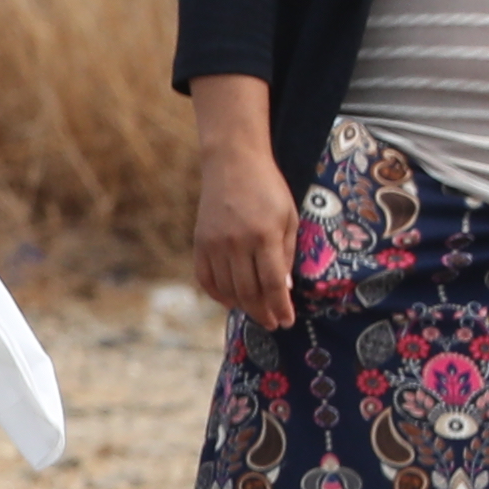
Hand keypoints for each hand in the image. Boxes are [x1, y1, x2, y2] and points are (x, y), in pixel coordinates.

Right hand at [194, 134, 302, 330]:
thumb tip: (283, 288)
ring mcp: (214, 243)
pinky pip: (205, 278)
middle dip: (262, 312)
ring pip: (226, 288)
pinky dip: (217, 294)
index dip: (280, 307)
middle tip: (272, 324)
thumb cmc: (268, 189)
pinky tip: (230, 300)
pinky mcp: (199, 242)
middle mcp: (236, 243)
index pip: (272, 283)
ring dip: (242, 306)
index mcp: (264, 236)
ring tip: (255, 313)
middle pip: (248, 291)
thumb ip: (286, 253)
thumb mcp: (289, 218)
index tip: (286, 320)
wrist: (231, 164)